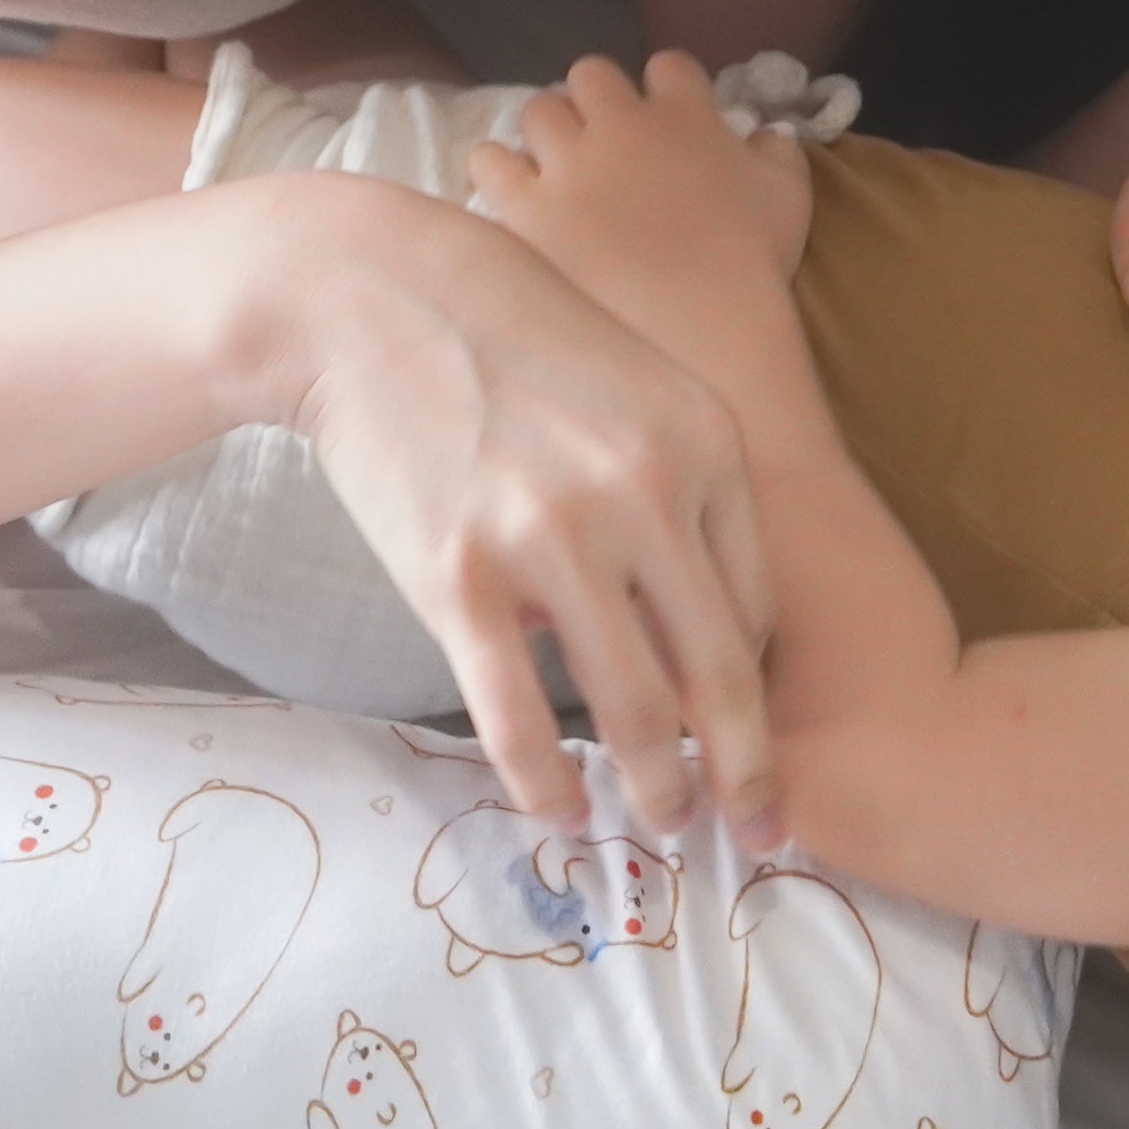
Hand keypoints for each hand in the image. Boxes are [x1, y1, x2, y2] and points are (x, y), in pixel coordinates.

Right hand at [274, 169, 781, 853]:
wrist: (369, 295)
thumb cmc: (508, 336)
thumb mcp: (635, 384)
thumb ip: (677, 486)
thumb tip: (687, 613)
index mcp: (703, 449)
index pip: (756, 606)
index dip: (760, 691)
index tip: (758, 742)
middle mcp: (644, 498)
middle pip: (720, 673)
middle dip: (745, 772)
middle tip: (756, 833)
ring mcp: (552, 541)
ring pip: (634, 706)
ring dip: (658, 787)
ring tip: (664, 828)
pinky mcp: (460, 577)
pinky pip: (518, 714)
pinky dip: (549, 783)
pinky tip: (564, 816)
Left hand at [468, 51, 814, 372]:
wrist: (703, 330)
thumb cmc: (754, 262)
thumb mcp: (790, 195)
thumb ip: (776, 150)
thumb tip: (762, 133)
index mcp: (683, 114)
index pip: (667, 66)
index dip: (668, 88)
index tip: (671, 117)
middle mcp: (619, 124)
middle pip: (591, 75)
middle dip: (599, 101)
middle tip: (609, 142)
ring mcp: (568, 164)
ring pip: (539, 109)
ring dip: (551, 130)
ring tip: (561, 166)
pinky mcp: (528, 208)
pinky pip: (491, 161)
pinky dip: (501, 167)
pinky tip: (518, 190)